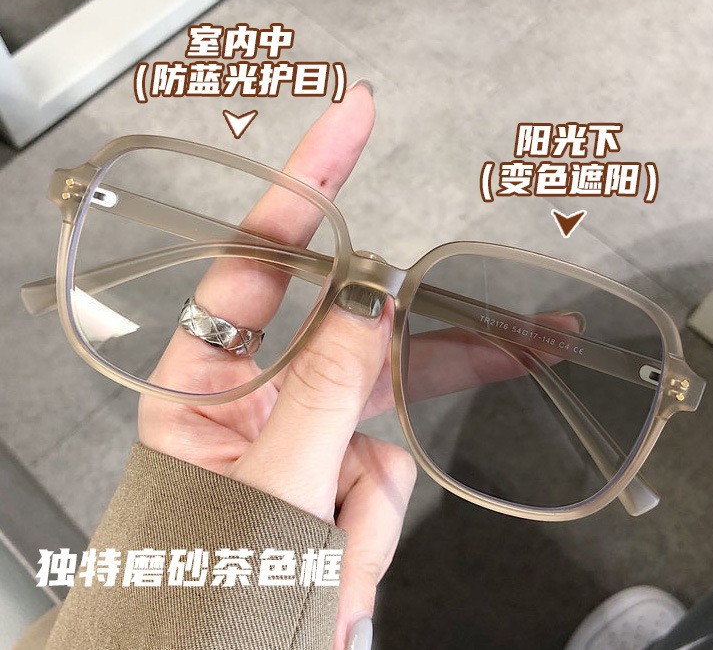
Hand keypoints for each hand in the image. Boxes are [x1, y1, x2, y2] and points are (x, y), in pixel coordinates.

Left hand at [139, 81, 415, 649]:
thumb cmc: (198, 597)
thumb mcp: (269, 490)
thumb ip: (326, 390)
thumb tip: (372, 300)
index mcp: (202, 383)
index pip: (259, 258)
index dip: (308, 183)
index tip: (350, 120)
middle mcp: (250, 398)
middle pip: (352, 341)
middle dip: (419, 355)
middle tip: (509, 331)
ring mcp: (297, 436)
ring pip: (378, 420)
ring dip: (370, 492)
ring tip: (334, 551)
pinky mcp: (332, 475)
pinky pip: (381, 475)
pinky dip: (367, 526)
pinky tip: (333, 564)